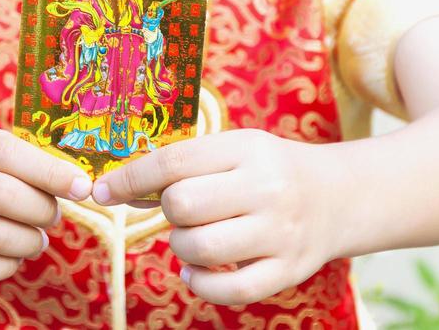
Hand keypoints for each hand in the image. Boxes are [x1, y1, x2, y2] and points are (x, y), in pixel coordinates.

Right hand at [0, 122, 91, 290]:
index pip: (6, 151)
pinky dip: (7, 266)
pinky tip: (12, 257)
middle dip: (41, 209)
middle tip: (54, 216)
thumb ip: (19, 162)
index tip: (82, 185)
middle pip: (2, 194)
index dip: (49, 170)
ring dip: (28, 241)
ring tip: (36, 239)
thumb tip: (75, 182)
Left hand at [91, 130, 338, 305]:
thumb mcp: (235, 148)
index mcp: (246, 149)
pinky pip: (229, 290)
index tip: (102, 190)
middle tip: (179, 209)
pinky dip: (200, 283)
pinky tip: (197, 269)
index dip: (130, 177)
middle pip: (183, 205)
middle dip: (166, 210)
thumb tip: (121, 187)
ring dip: (180, 246)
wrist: (336, 195)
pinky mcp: (288, 271)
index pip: (175, 161)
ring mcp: (279, 232)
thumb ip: (186, 163)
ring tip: (192, 237)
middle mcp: (265, 188)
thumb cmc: (268, 168)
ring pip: (200, 249)